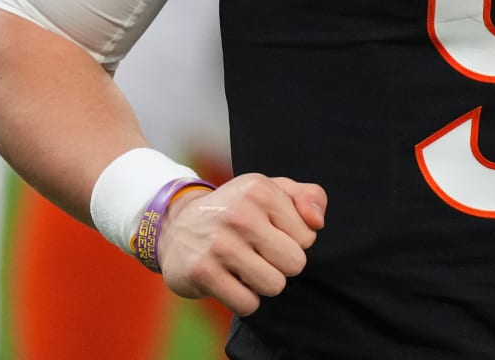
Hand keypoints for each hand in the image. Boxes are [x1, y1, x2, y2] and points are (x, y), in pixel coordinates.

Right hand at [157, 173, 326, 315]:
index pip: (308, 237)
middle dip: (282, 265)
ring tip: (246, 268)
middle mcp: (240, 214)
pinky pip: (247, 304)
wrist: (176, 224)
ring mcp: (220, 244)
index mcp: (261, 190)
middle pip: (295, 264)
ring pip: (274, 286)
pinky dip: (244, 300)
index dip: (293, 240)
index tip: (271, 233)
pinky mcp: (202, 272)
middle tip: (261, 255)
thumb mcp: (272, 190)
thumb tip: (318, 223)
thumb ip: (309, 197)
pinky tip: (230, 282)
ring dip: (263, 284)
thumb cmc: (237, 209)